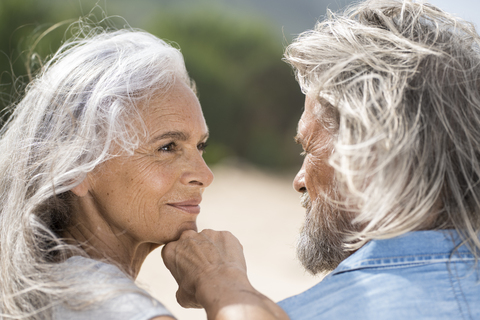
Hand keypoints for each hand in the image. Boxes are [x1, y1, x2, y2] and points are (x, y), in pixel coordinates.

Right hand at [162, 229, 289, 319]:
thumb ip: (181, 283)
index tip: (190, 272)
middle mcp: (187, 236)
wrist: (223, 288)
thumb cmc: (199, 294)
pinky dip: (228, 249)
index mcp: (171, 249)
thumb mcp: (181, 294)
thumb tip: (187, 287)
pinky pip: (225, 240)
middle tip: (206, 269)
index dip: (182, 262)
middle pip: (191, 241)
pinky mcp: (226, 234)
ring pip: (210, 240)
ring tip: (221, 269)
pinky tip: (231, 264)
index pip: (173, 250)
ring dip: (213, 250)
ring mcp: (208, 233)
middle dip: (197, 253)